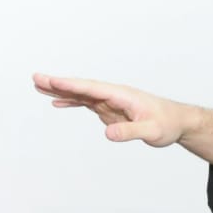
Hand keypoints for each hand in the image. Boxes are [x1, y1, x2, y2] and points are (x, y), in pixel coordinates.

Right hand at [33, 73, 192, 146]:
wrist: (177, 121)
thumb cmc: (167, 124)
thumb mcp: (152, 131)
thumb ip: (130, 131)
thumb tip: (108, 134)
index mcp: (122, 95)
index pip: (92, 89)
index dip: (72, 85)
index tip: (54, 80)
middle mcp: (113, 94)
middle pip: (81, 87)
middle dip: (58, 83)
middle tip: (35, 78)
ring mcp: (110, 101)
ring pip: (81, 94)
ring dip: (60, 90)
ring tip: (38, 86)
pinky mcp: (109, 109)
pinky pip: (86, 104)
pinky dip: (71, 102)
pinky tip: (57, 103)